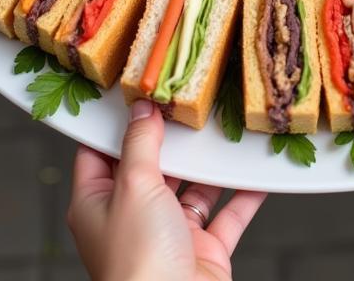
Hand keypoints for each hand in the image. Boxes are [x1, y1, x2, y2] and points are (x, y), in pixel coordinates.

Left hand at [68, 101, 265, 280]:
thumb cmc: (137, 264)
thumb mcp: (133, 186)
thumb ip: (141, 143)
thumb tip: (142, 108)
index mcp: (97, 204)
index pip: (100, 152)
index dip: (117, 121)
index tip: (137, 89)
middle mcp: (131, 218)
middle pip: (152, 166)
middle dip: (173, 138)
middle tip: (190, 101)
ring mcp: (169, 235)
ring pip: (193, 187)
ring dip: (211, 164)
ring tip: (227, 129)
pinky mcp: (203, 251)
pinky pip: (227, 214)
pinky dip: (243, 194)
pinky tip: (257, 171)